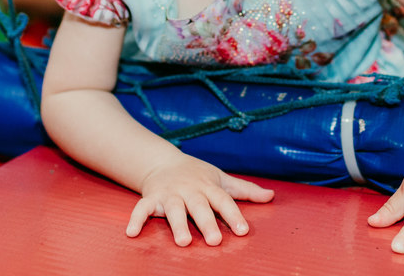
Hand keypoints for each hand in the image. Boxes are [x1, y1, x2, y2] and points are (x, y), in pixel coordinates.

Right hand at [128, 155, 274, 245]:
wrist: (163, 161)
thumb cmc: (197, 175)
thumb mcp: (221, 179)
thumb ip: (245, 190)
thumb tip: (271, 196)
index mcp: (208, 186)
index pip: (223, 200)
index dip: (234, 215)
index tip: (243, 231)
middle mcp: (189, 190)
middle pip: (199, 206)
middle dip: (207, 223)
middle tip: (215, 241)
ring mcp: (169, 194)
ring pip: (173, 209)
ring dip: (177, 225)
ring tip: (183, 242)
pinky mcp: (151, 198)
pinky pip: (141, 209)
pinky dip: (135, 220)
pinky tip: (132, 234)